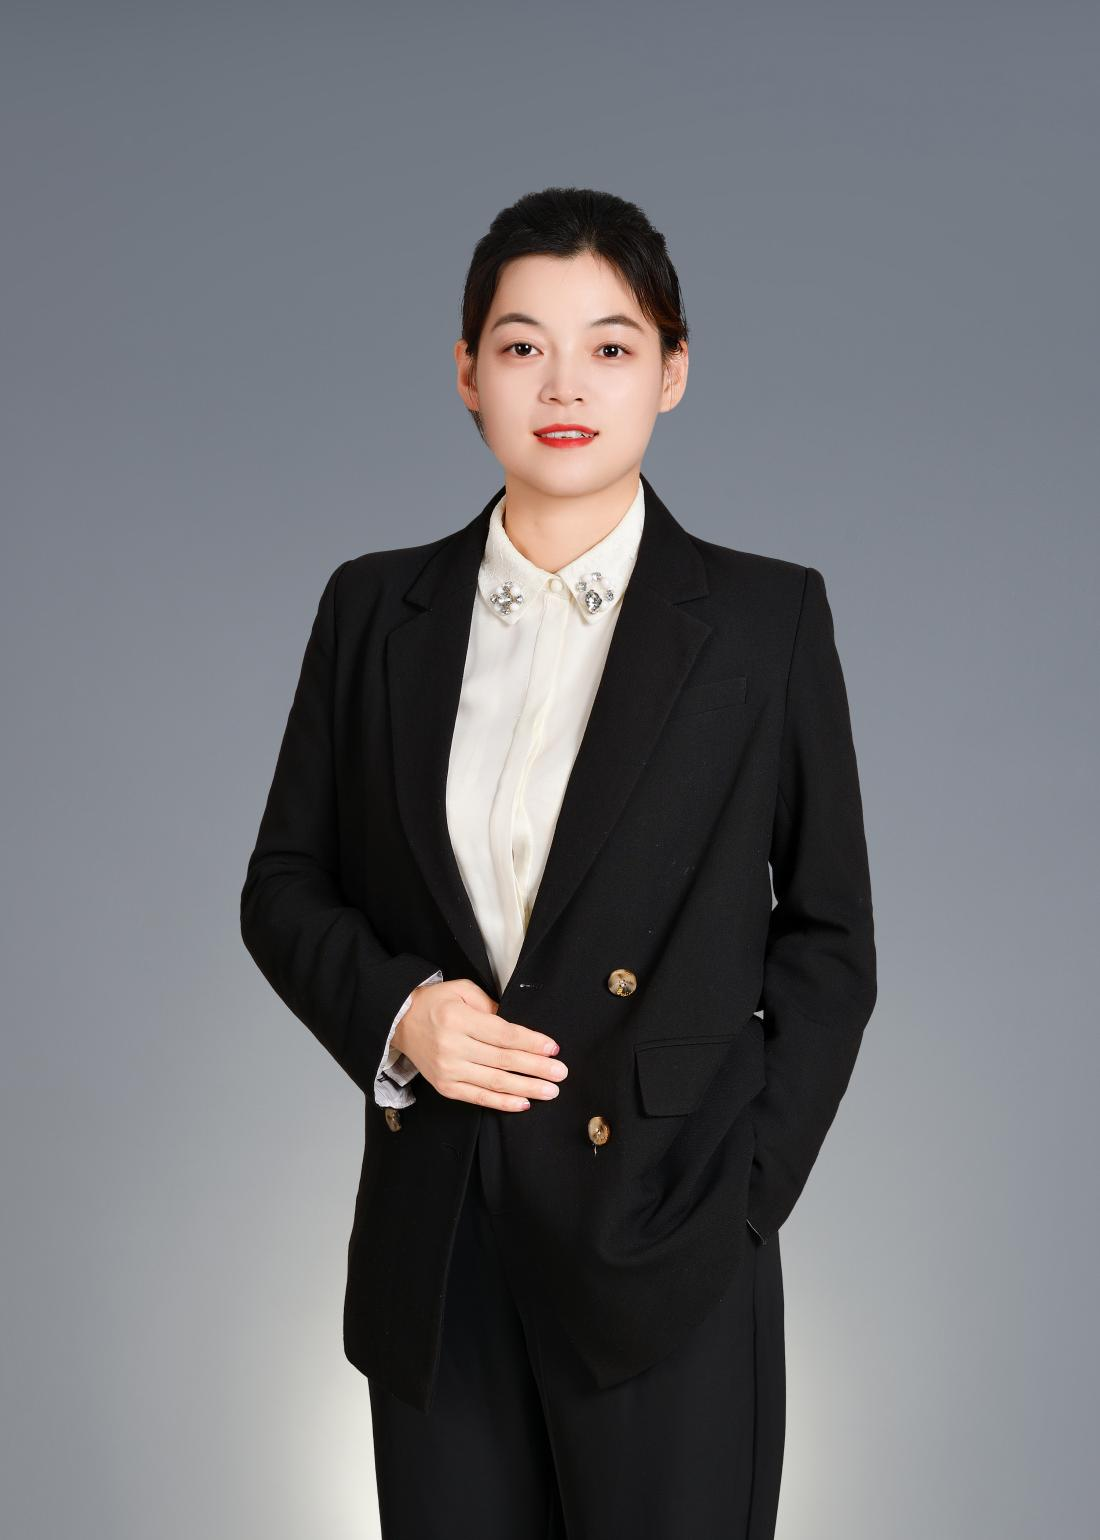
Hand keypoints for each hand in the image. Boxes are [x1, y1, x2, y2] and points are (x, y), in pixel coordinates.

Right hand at [392, 976, 568, 1109]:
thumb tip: (517, 1028)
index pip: (503, 1034)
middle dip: (536, 1067)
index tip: (553, 1048)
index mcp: (458, 1019)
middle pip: (503, 1060)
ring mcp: (448, 1070)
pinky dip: (502, 1103)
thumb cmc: (435, 1003)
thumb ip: (490, 1005)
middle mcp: (452, 1046)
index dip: (530, 1042)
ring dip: (526, 1087)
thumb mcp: (462, 990)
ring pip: (494, 1082)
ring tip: (550, 1090)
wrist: (399, 1022)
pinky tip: (523, 1103)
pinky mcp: (445, 1086)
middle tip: (561, 1072)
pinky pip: (478, 1097)